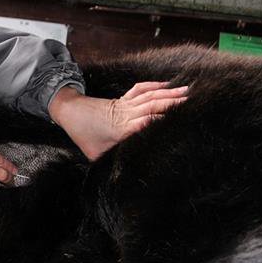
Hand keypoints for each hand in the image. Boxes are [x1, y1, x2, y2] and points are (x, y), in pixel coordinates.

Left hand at [48, 82, 187, 159]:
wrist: (69, 111)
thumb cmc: (83, 135)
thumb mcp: (95, 154)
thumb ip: (110, 161)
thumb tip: (121, 177)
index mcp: (121, 128)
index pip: (146, 123)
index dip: (162, 120)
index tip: (180, 122)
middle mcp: (126, 114)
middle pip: (153, 106)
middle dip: (173, 103)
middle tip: (192, 101)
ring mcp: (125, 104)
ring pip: (150, 96)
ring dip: (169, 93)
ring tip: (188, 91)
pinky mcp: (122, 99)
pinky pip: (140, 89)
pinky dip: (154, 86)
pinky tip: (167, 85)